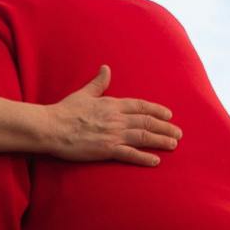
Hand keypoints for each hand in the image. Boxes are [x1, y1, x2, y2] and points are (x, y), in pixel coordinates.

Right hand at [41, 66, 180, 165]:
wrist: (51, 127)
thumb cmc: (64, 111)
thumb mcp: (83, 93)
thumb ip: (98, 83)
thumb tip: (106, 68)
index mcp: (112, 104)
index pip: (141, 106)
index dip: (157, 110)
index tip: (168, 115)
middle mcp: (116, 118)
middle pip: (147, 122)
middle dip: (165, 127)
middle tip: (178, 133)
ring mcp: (113, 134)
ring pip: (143, 136)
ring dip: (161, 140)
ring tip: (173, 144)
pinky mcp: (106, 150)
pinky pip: (130, 154)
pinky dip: (144, 157)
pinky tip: (155, 161)